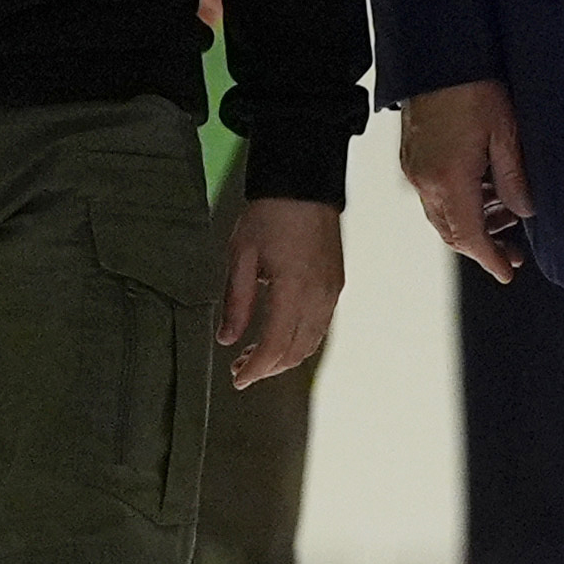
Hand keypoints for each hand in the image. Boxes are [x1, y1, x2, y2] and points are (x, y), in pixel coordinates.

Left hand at [218, 198, 344, 390]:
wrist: (304, 184)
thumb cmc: (270, 214)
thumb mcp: (241, 256)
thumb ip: (236, 302)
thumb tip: (227, 339)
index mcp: (293, 289)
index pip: (274, 346)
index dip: (255, 369)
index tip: (238, 378)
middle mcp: (318, 296)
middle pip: (295, 351)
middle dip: (268, 368)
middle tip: (241, 370)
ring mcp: (331, 292)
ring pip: (311, 343)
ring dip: (284, 358)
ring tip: (257, 357)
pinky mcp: (336, 285)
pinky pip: (321, 326)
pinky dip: (300, 341)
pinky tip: (280, 337)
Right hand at [398, 80, 532, 284]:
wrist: (437, 53)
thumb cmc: (471, 85)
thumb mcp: (506, 133)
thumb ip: (514, 179)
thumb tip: (523, 212)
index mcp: (449, 180)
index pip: (469, 236)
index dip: (490, 259)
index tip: (506, 272)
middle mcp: (425, 181)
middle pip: (452, 232)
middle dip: (482, 247)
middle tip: (512, 252)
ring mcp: (415, 169)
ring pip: (443, 215)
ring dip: (472, 223)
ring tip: (506, 216)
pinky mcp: (412, 157)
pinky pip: (435, 195)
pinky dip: (460, 203)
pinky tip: (484, 192)